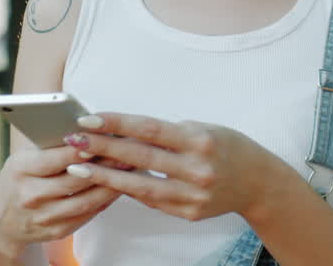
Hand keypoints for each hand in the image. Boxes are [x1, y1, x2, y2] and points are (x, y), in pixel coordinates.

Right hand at [0, 145, 120, 259]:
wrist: (2, 219)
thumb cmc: (20, 177)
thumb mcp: (25, 157)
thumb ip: (50, 145)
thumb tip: (87, 128)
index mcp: (20, 170)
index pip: (54, 159)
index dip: (80, 149)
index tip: (102, 137)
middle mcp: (29, 195)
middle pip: (74, 180)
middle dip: (104, 164)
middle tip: (127, 150)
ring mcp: (43, 216)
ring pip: (85, 200)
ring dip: (111, 184)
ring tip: (130, 167)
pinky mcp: (56, 231)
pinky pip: (87, 214)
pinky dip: (105, 200)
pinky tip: (119, 186)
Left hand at [62, 113, 283, 222]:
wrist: (258, 183)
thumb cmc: (228, 147)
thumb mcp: (205, 128)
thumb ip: (170, 133)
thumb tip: (126, 130)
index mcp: (200, 140)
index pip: (150, 129)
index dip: (117, 123)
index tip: (89, 119)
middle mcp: (196, 168)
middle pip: (140, 157)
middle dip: (103, 148)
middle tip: (73, 140)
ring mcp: (192, 194)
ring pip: (140, 185)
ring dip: (105, 175)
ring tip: (77, 166)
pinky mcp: (188, 213)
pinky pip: (151, 200)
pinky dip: (127, 189)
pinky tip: (106, 181)